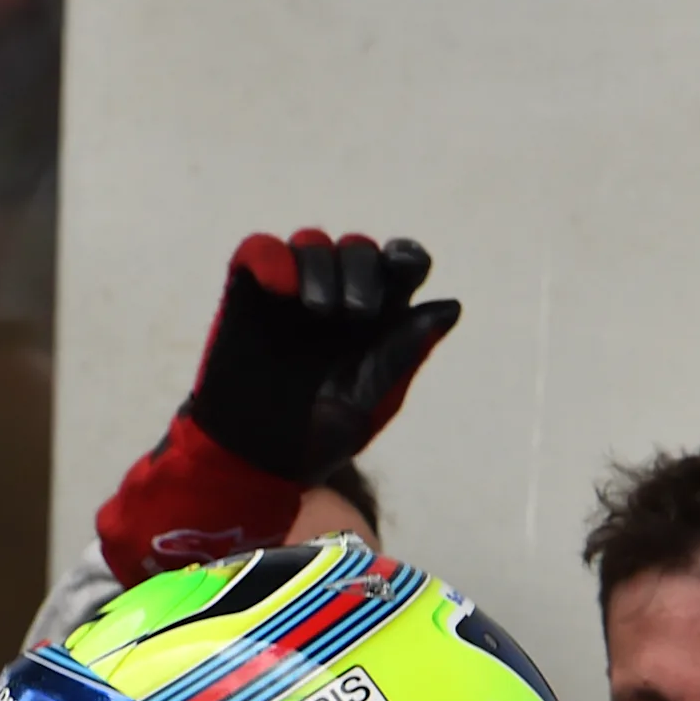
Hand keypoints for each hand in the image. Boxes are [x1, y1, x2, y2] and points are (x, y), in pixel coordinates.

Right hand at [183, 231, 461, 484]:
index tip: (403, 269)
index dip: (406, 256)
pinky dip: (273, 258)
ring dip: (321, 266)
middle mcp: (336, 297)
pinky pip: (261, 249)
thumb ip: (403, 352)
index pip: (401, 266)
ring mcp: (290, 292)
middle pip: (359, 248)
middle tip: (357, 312)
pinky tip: (282, 287)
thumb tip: (452, 306)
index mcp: (377, 320)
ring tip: (318, 310)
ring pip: (312, 242)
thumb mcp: (369, 401)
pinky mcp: (247, 291)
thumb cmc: (317, 438)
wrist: (253, 458)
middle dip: (363, 268)